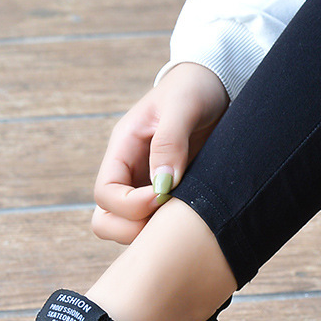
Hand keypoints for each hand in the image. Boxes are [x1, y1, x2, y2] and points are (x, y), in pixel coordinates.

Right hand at [92, 62, 228, 243]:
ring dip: (151, 234)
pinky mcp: (167, 197)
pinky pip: (156, 227)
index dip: (130, 205)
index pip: (105, 194)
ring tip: (183, 217)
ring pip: (128, 229)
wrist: (216, 86)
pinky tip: (194, 218)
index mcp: (122, 150)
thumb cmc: (194, 89)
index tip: (163, 196)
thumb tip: (163, 184)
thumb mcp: (182, 105)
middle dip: (132, 228)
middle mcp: (128, 174)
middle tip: (169, 218)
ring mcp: (144, 188)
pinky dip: (169, 232)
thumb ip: (170, 142)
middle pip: (106, 221)